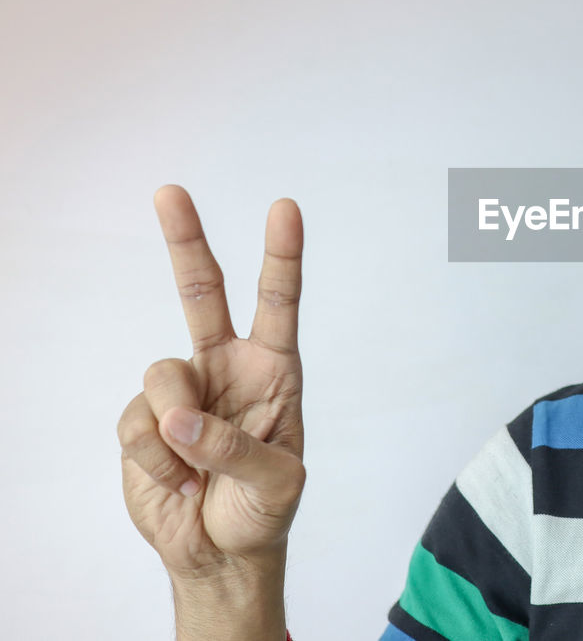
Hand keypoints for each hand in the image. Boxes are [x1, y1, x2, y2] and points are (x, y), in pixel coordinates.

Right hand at [118, 185, 304, 626]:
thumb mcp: (278, 486)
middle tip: (170, 192)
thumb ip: (238, 450)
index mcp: (274, 370)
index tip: (285, 208)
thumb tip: (181, 421)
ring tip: (198, 470)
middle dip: (185, 241)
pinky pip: (136, 424)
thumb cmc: (264, 511)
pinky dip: (155, 462)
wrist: (220, 552)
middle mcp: (226, 367)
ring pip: (162, 375)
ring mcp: (182, 391)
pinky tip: (177, 481)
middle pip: (202, 293)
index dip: (282, 255)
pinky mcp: (143, 420)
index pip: (279, 303)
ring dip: (177, 431)